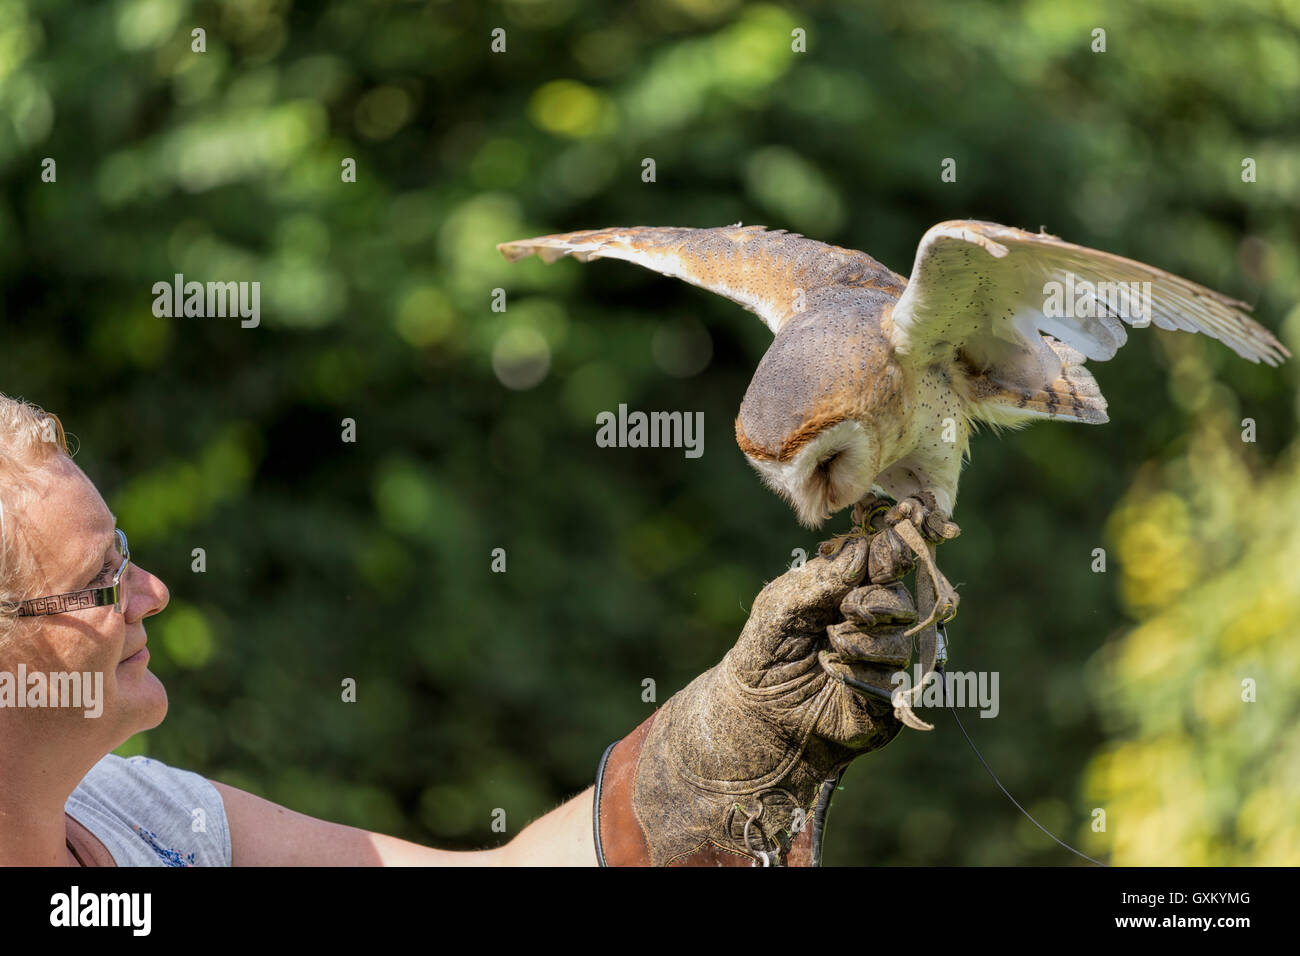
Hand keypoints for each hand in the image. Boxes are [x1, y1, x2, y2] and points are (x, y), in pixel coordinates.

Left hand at [593, 532, 918, 865]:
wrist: (757, 716)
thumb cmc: (765, 653)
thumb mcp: (780, 606)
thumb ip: (819, 579)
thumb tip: (862, 548)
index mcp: (854, 587)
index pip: (889, 557)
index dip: (898, 544)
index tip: (897, 534)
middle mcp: (879, 618)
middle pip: (905, 594)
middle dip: (875, 600)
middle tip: (844, 611)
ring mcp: (888, 657)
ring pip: (903, 635)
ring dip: (863, 638)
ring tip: (829, 648)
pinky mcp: (892, 696)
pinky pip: (895, 675)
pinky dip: (862, 670)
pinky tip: (834, 673)